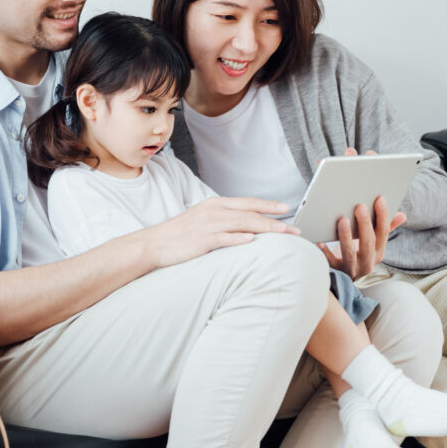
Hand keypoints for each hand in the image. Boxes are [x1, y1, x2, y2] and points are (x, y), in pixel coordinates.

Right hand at [143, 196, 297, 267]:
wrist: (153, 244)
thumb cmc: (179, 235)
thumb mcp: (204, 222)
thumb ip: (224, 221)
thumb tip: (247, 228)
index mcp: (215, 205)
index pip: (247, 203)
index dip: (268, 205)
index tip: (286, 208)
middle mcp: (213, 211)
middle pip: (250, 213)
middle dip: (274, 219)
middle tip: (293, 227)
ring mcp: (207, 225)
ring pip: (242, 224)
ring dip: (265, 229)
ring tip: (282, 234)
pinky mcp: (201, 240)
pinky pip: (223, 238)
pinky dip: (238, 239)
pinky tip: (252, 241)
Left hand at [318, 194, 406, 279]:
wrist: (344, 277)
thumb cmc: (359, 253)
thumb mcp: (374, 242)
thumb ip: (386, 228)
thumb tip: (402, 215)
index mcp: (379, 252)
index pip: (384, 232)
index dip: (383, 215)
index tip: (380, 199)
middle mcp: (368, 262)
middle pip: (368, 242)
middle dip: (365, 224)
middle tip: (360, 206)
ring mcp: (353, 268)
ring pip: (350, 253)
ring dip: (346, 236)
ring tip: (342, 221)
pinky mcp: (337, 272)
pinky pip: (330, 262)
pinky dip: (325, 252)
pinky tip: (320, 242)